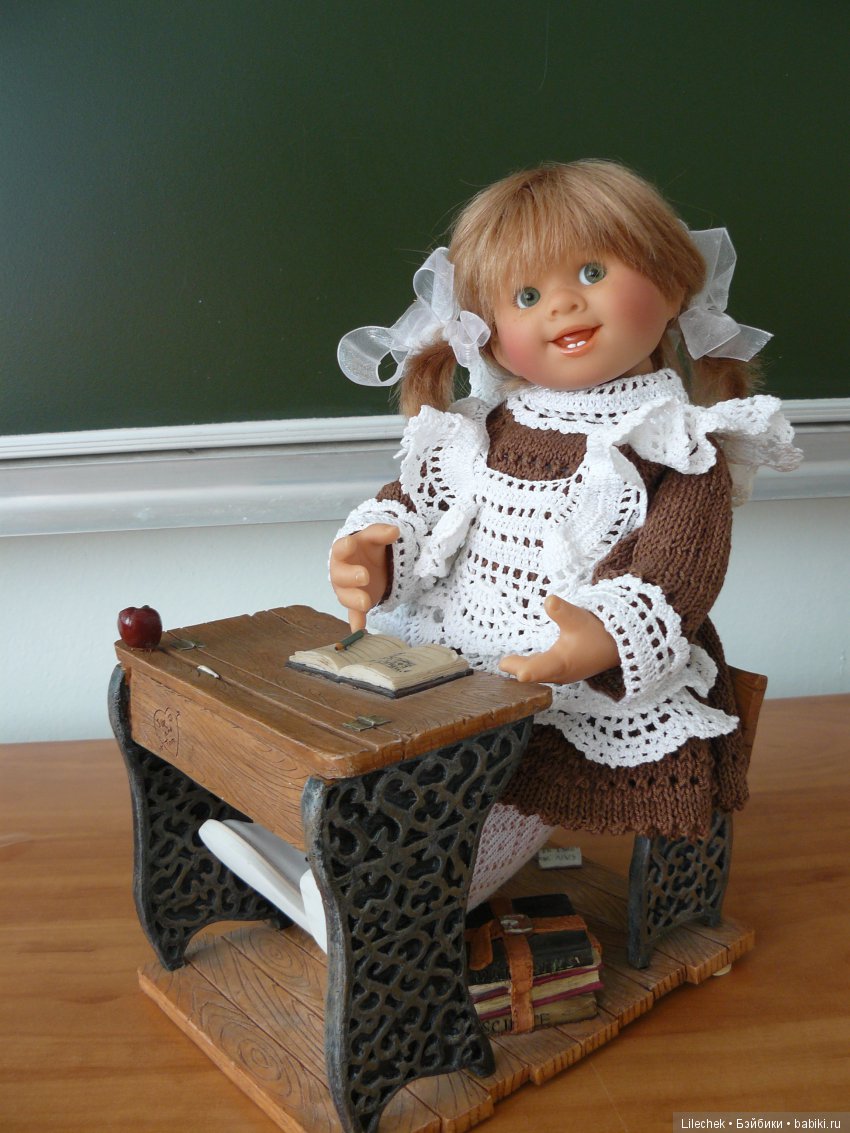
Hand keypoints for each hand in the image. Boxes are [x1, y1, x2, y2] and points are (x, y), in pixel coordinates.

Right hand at [329, 524, 399, 631]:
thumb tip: (395, 530)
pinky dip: (356, 622)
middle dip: (351, 576)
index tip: (351, 544)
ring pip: (345, 597)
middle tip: (365, 576)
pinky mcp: (356, 604)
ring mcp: (347, 590)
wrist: (370, 564)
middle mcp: (341, 572)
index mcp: (343, 551)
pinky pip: (354, 614)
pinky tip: (359, 630)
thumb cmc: (367, 549)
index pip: (340, 548)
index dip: (344, 547)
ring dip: (354, 600)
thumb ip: (381, 533)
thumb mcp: (374, 538)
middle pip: (340, 575)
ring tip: (366, 603)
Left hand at [499, 595, 619, 683]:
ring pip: (537, 674)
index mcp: (559, 663)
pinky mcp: (565, 671)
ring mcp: (562, 675)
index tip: (502, 665)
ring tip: (507, 664)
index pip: (533, 671)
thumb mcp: (578, 619)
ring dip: (523, 669)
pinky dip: (533, 669)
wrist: (620, 646)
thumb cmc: (599, 633)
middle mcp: (558, 673)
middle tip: (500, 662)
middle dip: (515, 668)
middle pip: (531, 673)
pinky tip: (526, 663)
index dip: (518, 668)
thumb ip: (562, 611)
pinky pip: (544, 673)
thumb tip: (549, 600)